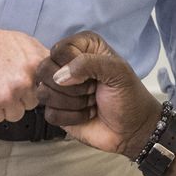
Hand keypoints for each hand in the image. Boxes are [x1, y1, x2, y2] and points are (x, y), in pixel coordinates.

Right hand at [0, 23, 51, 122]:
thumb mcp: (23, 41)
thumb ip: (41, 59)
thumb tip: (58, 76)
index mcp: (36, 63)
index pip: (48, 89)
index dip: (36, 88)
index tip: (26, 84)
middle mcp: (25, 79)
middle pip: (32, 104)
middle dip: (20, 97)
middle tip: (2, 82)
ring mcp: (7, 93)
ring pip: (16, 114)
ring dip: (5, 107)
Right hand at [42, 31, 162, 154]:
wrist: (132, 129)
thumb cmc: (129, 96)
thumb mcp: (117, 71)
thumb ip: (89, 63)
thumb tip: (59, 77)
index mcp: (82, 47)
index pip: (59, 50)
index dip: (73, 65)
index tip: (95, 76)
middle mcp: (67, 64)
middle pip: (45, 69)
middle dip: (72, 86)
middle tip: (92, 90)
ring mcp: (59, 88)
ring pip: (44, 92)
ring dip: (73, 103)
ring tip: (91, 102)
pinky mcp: (56, 110)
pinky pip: (49, 113)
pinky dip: (71, 118)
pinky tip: (85, 115)